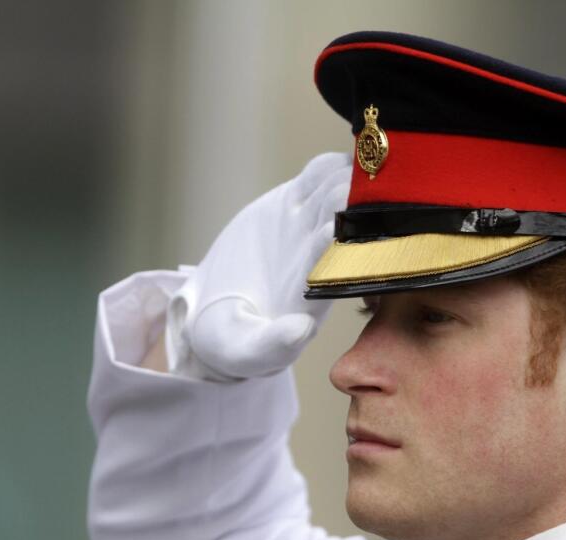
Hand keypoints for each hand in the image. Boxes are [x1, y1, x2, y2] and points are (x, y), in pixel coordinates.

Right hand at [167, 152, 351, 379]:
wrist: (213, 313)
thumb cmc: (233, 342)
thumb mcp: (245, 351)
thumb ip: (273, 345)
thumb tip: (301, 330)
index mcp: (317, 292)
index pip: (340, 258)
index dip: (341, 241)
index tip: (332, 227)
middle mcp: (322, 257)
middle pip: (348, 220)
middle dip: (352, 201)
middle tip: (346, 184)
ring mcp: (308, 226)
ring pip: (339, 191)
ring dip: (346, 176)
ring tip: (349, 162)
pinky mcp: (291, 206)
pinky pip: (318, 178)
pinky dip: (326, 167)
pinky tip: (327, 165)